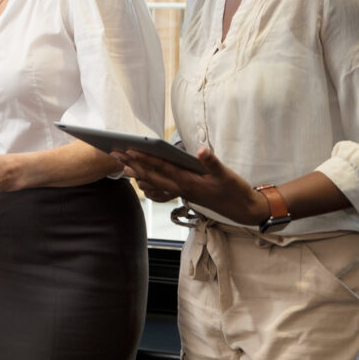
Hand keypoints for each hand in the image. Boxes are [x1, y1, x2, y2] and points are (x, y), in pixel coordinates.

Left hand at [113, 146, 267, 224]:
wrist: (242, 209)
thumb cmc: (234, 190)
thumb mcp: (226, 174)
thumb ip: (212, 162)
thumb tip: (200, 149)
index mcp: (189, 181)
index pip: (162, 167)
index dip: (145, 158)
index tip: (130, 149)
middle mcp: (182, 188)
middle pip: (152, 176)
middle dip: (134, 164)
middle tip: (116, 154)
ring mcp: (183, 192)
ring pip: (155, 182)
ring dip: (139, 173)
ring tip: (123, 164)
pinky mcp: (186, 193)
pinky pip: (163, 188)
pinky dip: (151, 181)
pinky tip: (143, 177)